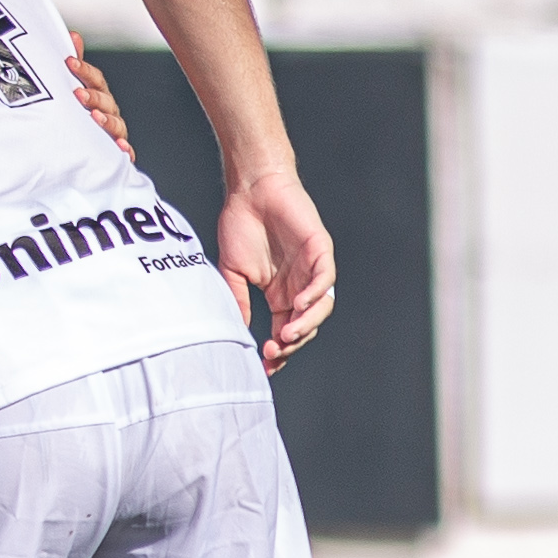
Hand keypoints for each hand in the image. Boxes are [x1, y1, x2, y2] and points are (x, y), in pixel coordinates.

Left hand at [66, 49, 134, 164]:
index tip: (69, 62)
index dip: (84, 70)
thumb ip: (75, 66)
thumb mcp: (74, 88)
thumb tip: (73, 36)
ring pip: (115, 124)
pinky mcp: (116, 152)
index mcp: (99, 94)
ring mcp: (114, 131)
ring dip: (106, 120)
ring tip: (94, 117)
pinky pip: (125, 151)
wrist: (80, 148)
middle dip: (93, 96)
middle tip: (77, 94)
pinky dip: (125, 149)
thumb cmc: (77, 114)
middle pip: (106, 101)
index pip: (95, 79)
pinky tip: (120, 147)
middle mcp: (109, 111)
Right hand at [213, 166, 336, 369]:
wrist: (251, 190)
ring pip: (320, 307)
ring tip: (285, 336)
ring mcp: (312, 269)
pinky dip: (315, 296)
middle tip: (272, 352)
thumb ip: (237, 301)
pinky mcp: (320, 250)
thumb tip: (236, 332)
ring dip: (305, 325)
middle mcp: (299, 286)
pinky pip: (326, 279)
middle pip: (304, 325)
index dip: (278, 351)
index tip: (264, 367)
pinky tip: (297, 306)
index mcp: (280, 294)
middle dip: (290, 344)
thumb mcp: (232, 272)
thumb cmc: (240, 225)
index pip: (285, 330)